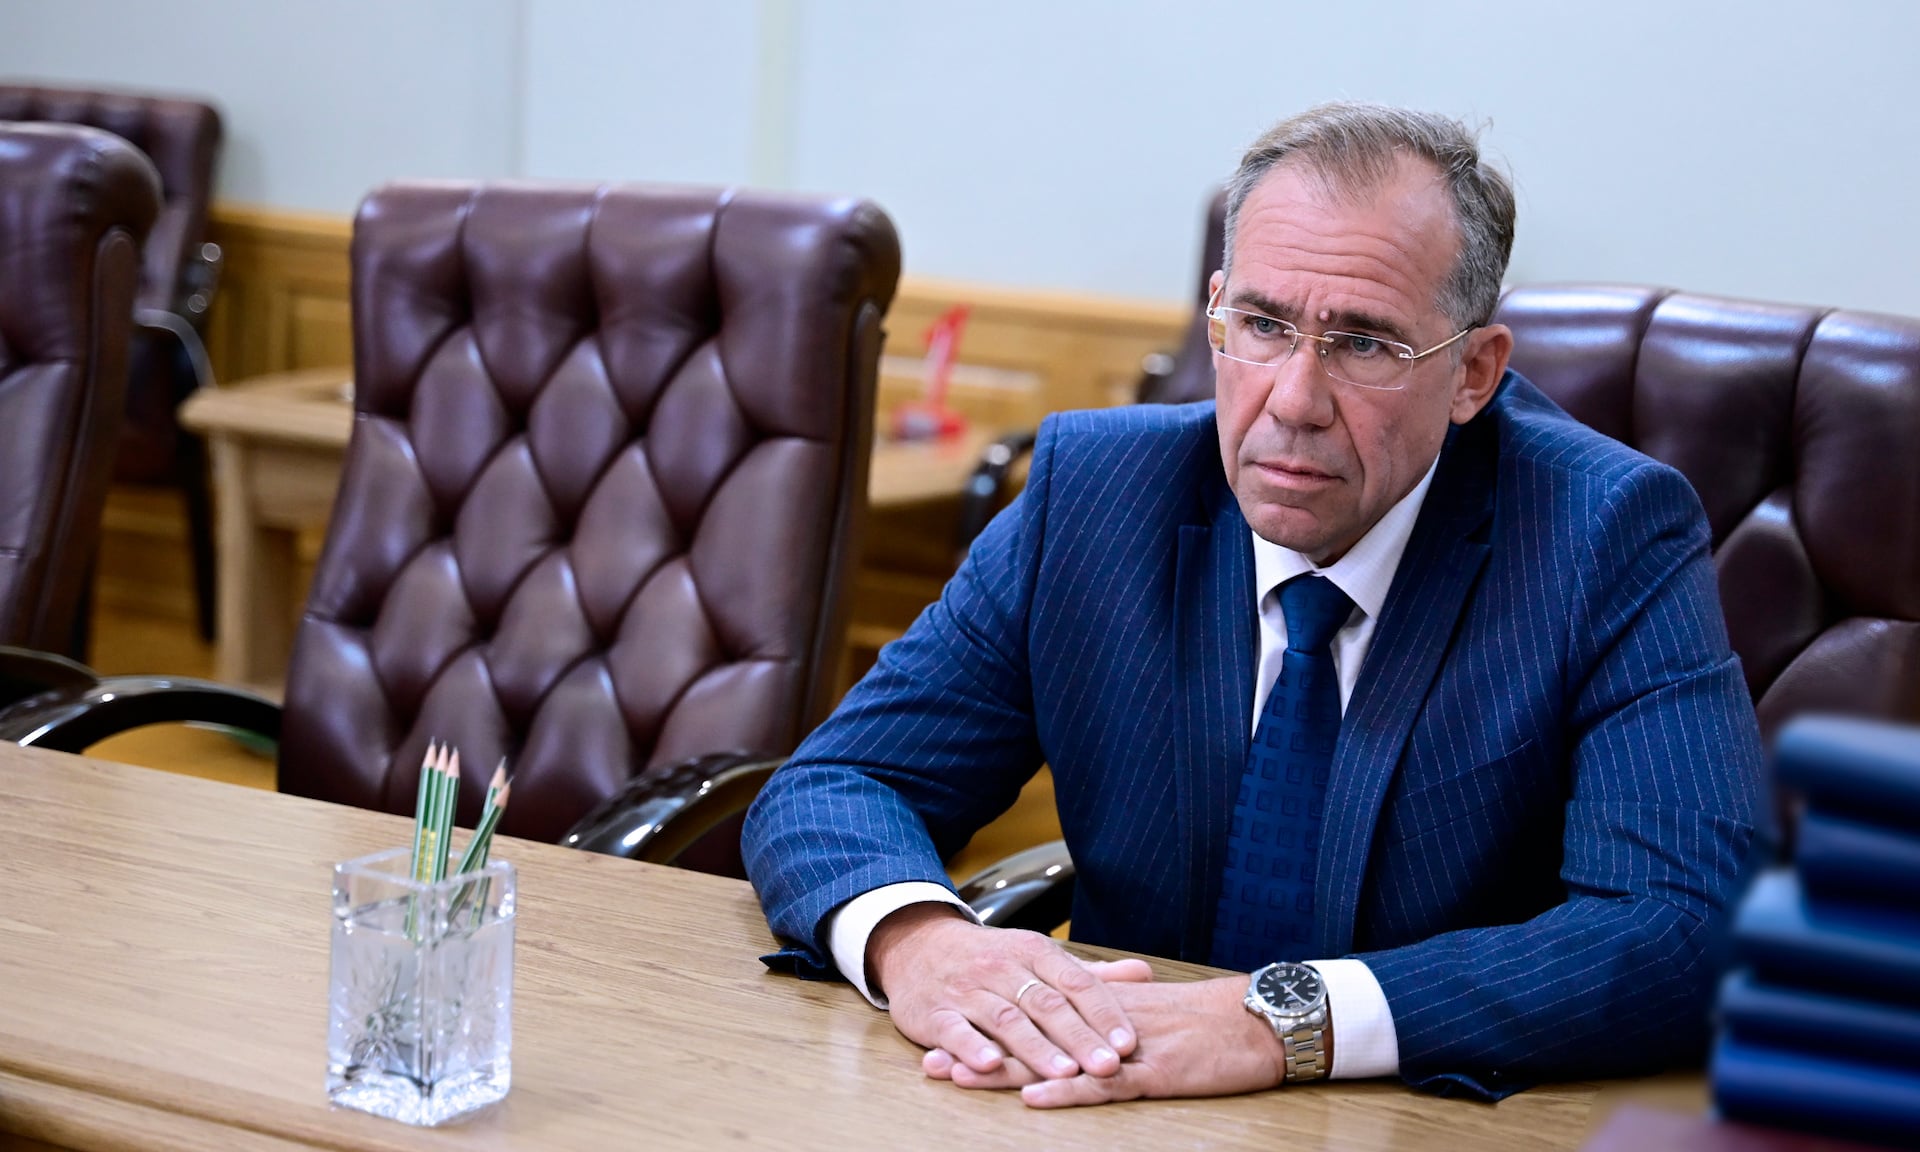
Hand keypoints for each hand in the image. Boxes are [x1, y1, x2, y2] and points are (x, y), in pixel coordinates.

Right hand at [866, 903, 1150, 1081]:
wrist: (917, 946)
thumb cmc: (989, 959)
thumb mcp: (1037, 957)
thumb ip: (1088, 973)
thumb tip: (1144, 973)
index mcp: (1032, 952)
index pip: (1075, 982)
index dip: (1103, 1012)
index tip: (1128, 1042)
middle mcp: (1002, 968)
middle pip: (1045, 1004)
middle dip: (1079, 1037)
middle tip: (1107, 1066)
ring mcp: (967, 990)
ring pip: (1006, 1019)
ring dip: (1036, 1047)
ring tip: (1063, 1072)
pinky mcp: (935, 1012)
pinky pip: (954, 1030)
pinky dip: (971, 1047)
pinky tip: (989, 1064)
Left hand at [925, 975, 1290, 1108]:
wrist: (1260, 1019)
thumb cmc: (1211, 1021)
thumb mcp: (1153, 1013)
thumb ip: (1112, 1013)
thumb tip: (1078, 1022)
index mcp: (1102, 1008)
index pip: (1034, 1015)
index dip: (990, 1026)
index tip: (947, 1033)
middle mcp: (1102, 1024)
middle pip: (1030, 1036)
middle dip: (979, 1049)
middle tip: (931, 1060)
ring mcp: (1125, 1049)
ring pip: (1054, 1059)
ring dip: (1003, 1070)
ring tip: (958, 1077)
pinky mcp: (1153, 1074)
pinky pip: (1102, 1086)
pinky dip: (1066, 1091)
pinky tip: (1033, 1098)